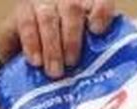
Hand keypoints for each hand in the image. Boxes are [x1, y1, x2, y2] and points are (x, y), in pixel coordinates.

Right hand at [0, 0, 114, 78]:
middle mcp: (66, 1)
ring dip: (52, 46)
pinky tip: (36, 61)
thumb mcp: (84, 54)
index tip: (97, 30)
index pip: (99, 1)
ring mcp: (43, 3)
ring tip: (55, 71)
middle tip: (72, 63)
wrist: (28, 58)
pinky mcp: (23, 11)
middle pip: (72, 8)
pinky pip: (27, 23)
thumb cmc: (65, 57)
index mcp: (87, 7)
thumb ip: (97, 54)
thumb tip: (113, 74)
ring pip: (48, 17)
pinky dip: (32, 43)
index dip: (100, 11)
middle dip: (72, 37)